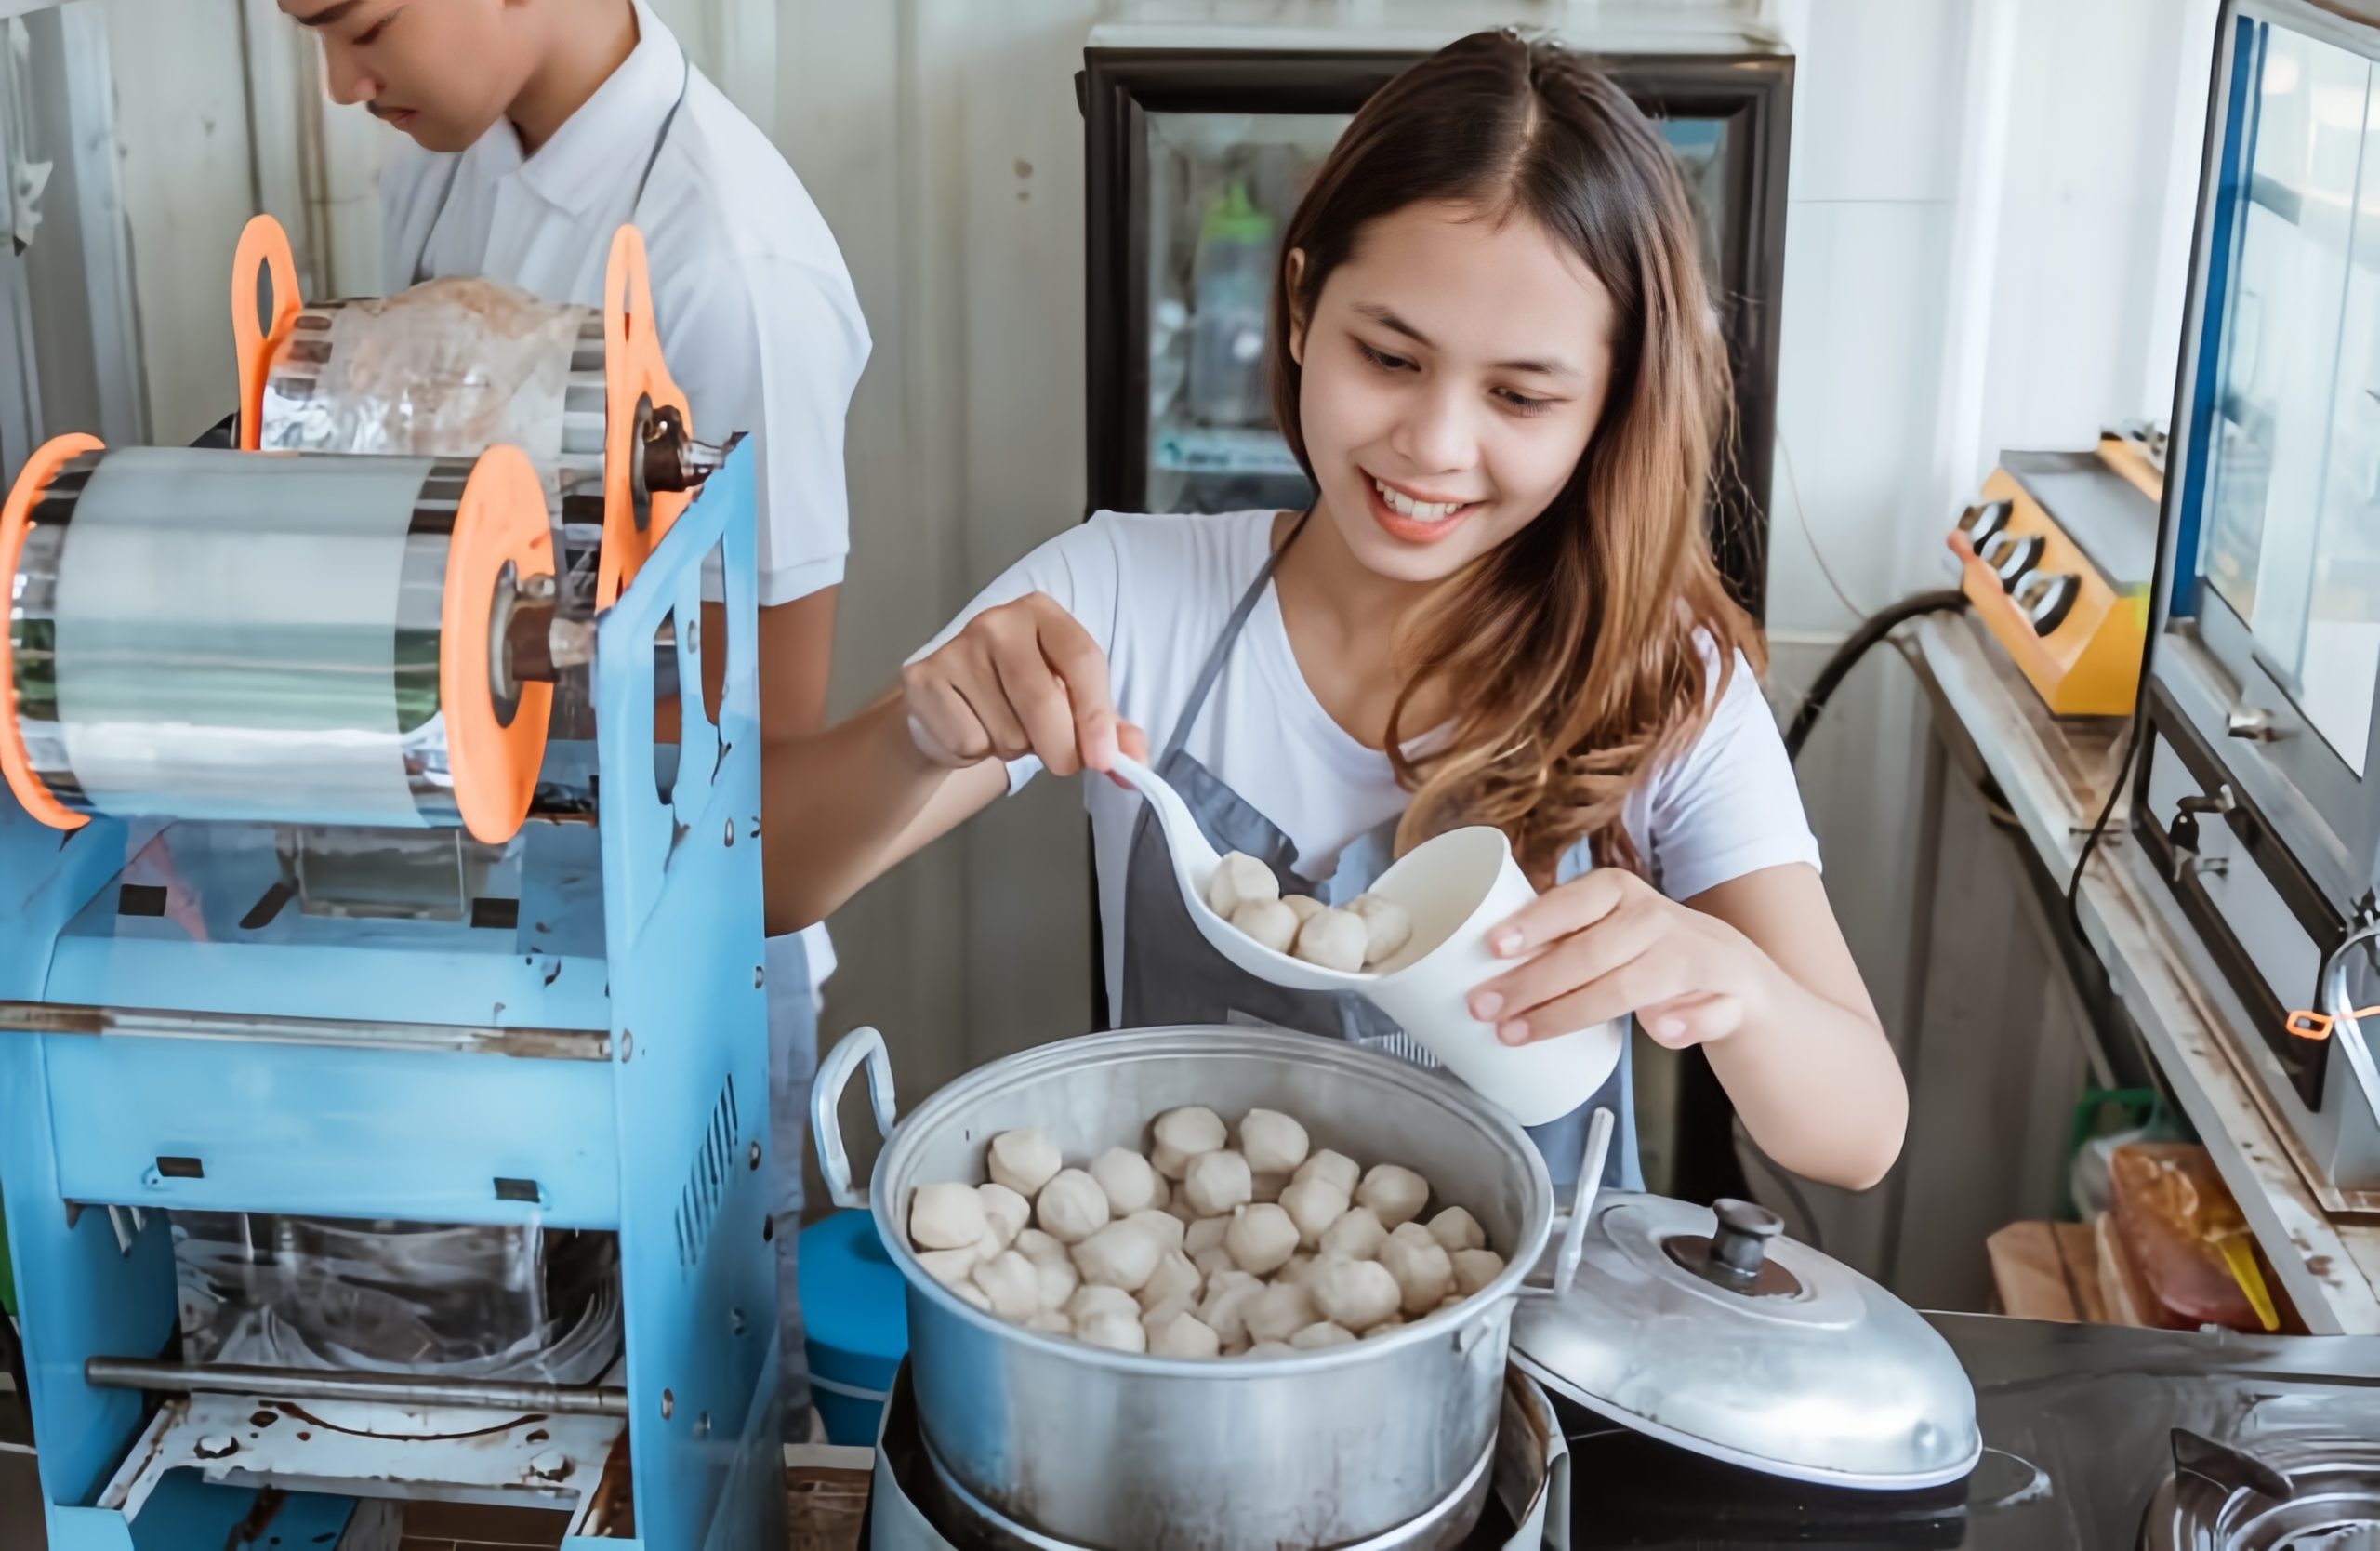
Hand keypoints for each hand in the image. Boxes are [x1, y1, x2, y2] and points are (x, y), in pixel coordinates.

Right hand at [900, 592, 1147, 780]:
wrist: (952, 703)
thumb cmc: (1019, 697)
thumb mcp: (1073, 704)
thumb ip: (1110, 731)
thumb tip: (1133, 763)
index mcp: (1043, 615)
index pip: (1083, 660)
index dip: (1097, 717)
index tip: (1105, 760)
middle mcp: (998, 621)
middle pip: (1044, 700)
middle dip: (1061, 749)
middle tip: (1060, 760)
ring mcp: (957, 647)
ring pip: (1007, 730)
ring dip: (1015, 748)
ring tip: (1004, 727)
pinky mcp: (925, 679)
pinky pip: (969, 741)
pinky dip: (977, 752)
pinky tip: (973, 728)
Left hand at [1467, 868, 1782, 1048]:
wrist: (1733, 974)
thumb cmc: (1642, 951)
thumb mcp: (1601, 930)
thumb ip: (1556, 940)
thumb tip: (1491, 964)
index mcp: (1617, 892)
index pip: (1571, 902)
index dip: (1533, 923)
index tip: (1493, 946)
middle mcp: (1652, 919)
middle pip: (1586, 954)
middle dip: (1531, 986)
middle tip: (1484, 1009)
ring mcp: (1690, 956)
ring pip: (1626, 988)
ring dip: (1570, 1013)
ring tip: (1520, 1033)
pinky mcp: (1725, 997)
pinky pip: (1701, 1015)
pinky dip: (1682, 1024)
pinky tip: (1661, 1031)